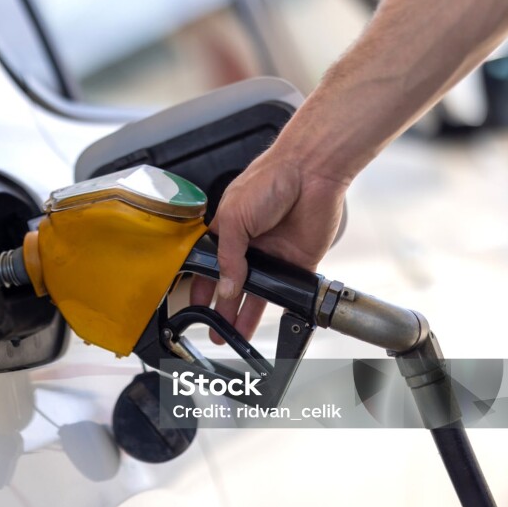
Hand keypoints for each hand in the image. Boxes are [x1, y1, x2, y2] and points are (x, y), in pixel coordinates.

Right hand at [190, 148, 348, 340]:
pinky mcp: (298, 262)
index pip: (210, 266)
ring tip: (234, 335)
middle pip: (233, 285)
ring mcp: (273, 255)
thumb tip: (225, 287)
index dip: (202, 287)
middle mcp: (250, 245)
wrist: (311, 171)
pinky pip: (287, 289)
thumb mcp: (234, 216)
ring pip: (258, 292)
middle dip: (222, 308)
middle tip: (214, 329)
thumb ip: (228, 256)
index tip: (196, 307)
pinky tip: (267, 318)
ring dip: (246, 314)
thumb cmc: (270, 178)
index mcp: (228, 230)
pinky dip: (279, 304)